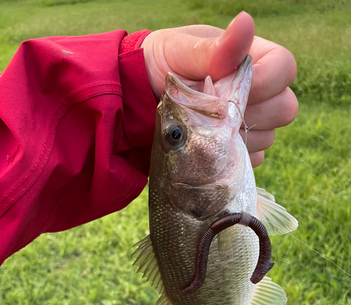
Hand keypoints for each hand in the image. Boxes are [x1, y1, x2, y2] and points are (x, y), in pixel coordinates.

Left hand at [141, 12, 297, 166]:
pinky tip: (207, 143)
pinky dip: (230, 156)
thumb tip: (246, 22)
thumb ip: (215, 49)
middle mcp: (260, 91)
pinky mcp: (241, 150)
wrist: (143, 98)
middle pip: (285, 108)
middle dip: (251, 112)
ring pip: (269, 137)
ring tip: (205, 125)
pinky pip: (251, 159)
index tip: (230, 89)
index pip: (285, 68)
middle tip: (214, 109)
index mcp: (252, 58)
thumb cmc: (164, 65)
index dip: (267, 81)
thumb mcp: (181, 52)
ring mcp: (253, 122)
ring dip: (237, 136)